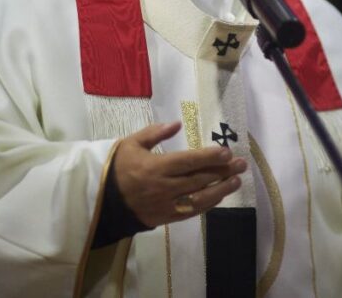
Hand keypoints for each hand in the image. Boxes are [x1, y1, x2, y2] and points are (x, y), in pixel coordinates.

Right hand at [112, 121, 246, 226]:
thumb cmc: (117, 167)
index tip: (227, 152)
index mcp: (156, 167)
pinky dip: (207, 204)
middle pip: (199, 179)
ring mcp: (165, 204)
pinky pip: (190, 212)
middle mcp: (164, 187)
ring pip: (199, 198)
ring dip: (220, 190)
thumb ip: (154, 133)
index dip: (210, 157)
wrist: (100, 200)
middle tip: (241, 164)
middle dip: (222, 171)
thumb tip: (177, 123)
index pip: (189, 161)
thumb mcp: (131, 143)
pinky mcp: (165, 217)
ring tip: (236, 181)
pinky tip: (218, 196)